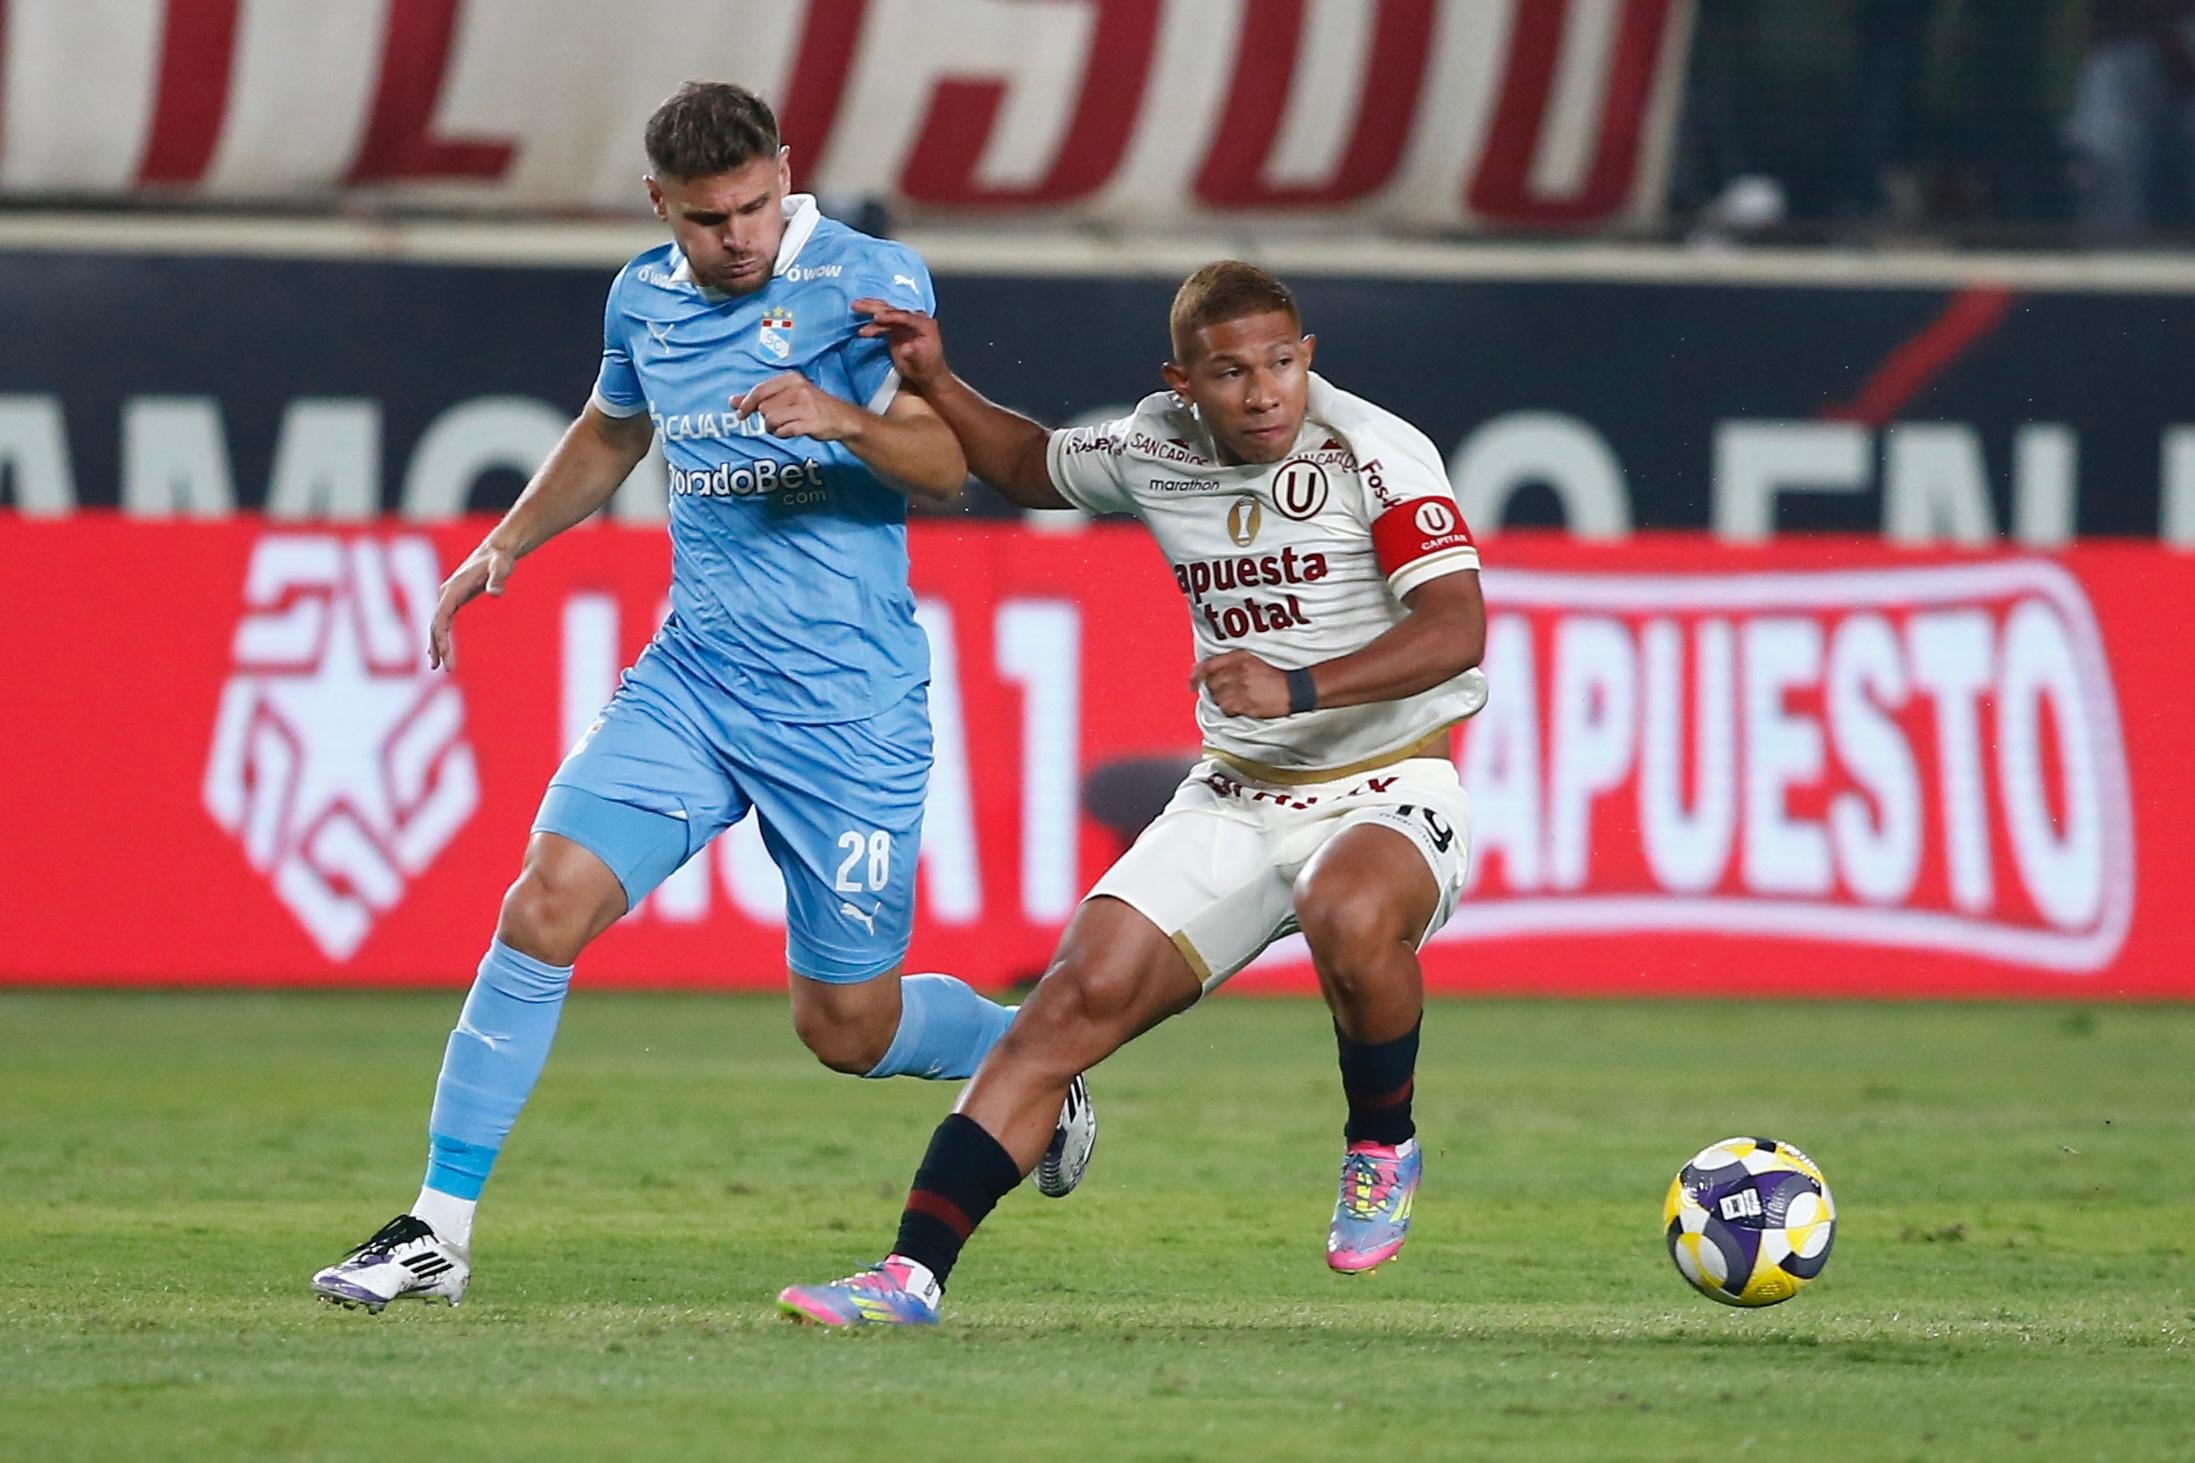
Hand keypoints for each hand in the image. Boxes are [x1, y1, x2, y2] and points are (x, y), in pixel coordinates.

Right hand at [427, 538, 516, 670]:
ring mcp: (448, 596)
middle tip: (444, 668)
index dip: (440, 638)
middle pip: (436, 624)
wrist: (496, 550)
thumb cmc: (499, 559)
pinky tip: (440, 651)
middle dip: (438, 646)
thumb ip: (497, 579)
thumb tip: (495, 593)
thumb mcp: (501, 567)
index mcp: (453, 589)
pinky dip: (439, 636)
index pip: (441, 618)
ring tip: (437, 666)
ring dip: (436, 644)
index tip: (445, 656)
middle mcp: (445, 593)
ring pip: (436, 624)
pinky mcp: (453, 599)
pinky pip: (442, 621)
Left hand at [731, 373, 862, 442]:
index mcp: (791, 379)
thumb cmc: (811, 406)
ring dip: (774, 428)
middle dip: (766, 417)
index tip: (740, 414)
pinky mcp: (810, 422)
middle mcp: (798, 389)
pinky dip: (783, 434)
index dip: (746, 403)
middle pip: (764, 407)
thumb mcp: (787, 395)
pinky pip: (784, 431)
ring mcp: (805, 406)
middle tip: (777, 420)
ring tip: (785, 426)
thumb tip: (733, 401)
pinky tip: (790, 431)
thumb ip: (760, 397)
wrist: (843, 418)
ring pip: (771, 420)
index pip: (760, 390)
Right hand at [852, 300, 948, 392]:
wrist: (926, 374)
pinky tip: (862, 331)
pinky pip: (882, 323)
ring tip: (854, 306)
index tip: (876, 317)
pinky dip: (872, 325)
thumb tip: (907, 348)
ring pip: (886, 312)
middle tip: (859, 305)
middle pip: (894, 310)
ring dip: (870, 310)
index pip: (906, 317)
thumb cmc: (927, 368)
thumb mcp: (923, 363)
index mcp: (925, 325)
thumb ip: (916, 354)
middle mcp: (915, 320)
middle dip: (876, 308)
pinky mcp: (896, 328)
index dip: (891, 316)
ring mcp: (904, 323)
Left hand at [1191, 650, 1290, 717]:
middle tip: (1227, 692)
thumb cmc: (1273, 675)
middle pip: (1211, 683)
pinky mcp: (1245, 702)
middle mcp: (1237, 671)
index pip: (1208, 665)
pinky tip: (1239, 707)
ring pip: (1217, 697)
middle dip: (1215, 690)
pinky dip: (1230, 710)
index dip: (1196, 675)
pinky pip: (1226, 709)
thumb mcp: (1251, 660)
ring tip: (1236, 699)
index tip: (1191, 684)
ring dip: (1223, 701)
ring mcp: (1241, 687)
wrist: (1293, 689)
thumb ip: (1230, 664)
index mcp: (1238, 657)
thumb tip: (1208, 673)